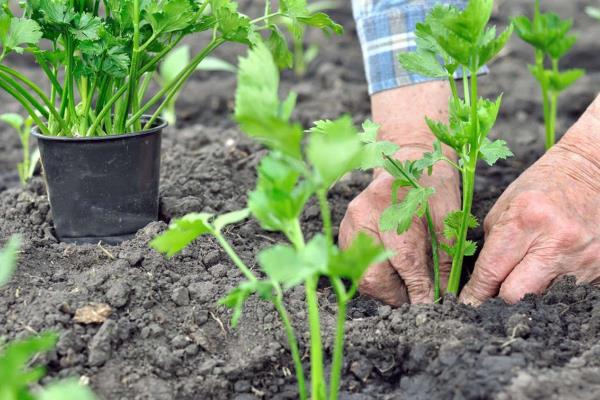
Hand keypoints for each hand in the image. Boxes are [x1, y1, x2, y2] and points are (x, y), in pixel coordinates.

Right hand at [340, 147, 459, 304]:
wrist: (406, 159)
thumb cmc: (432, 186)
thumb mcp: (448, 215)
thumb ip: (445, 256)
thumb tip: (444, 295)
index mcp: (394, 206)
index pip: (406, 261)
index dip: (419, 290)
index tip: (431, 307)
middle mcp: (364, 216)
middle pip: (374, 275)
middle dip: (397, 296)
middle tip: (417, 299)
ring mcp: (350, 225)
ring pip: (362, 276)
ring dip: (385, 289)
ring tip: (406, 287)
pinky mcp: (345, 232)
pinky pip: (357, 266)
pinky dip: (375, 275)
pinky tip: (392, 272)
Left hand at [460, 96, 599, 305]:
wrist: (593, 171)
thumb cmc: (540, 187)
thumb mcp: (505, 207)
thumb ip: (491, 245)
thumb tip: (480, 284)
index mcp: (526, 219)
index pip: (492, 271)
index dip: (476, 293)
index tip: (467, 304)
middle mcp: (556, 241)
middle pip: (517, 294)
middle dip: (500, 298)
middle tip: (492, 295)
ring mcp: (583, 256)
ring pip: (543, 298)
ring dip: (529, 293)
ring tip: (524, 277)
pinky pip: (568, 292)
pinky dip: (554, 288)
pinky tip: (549, 272)